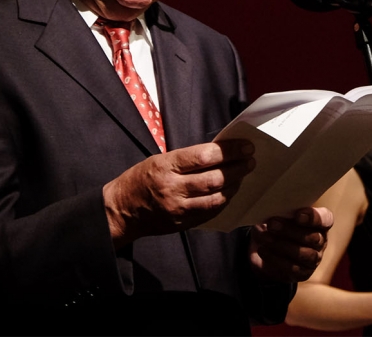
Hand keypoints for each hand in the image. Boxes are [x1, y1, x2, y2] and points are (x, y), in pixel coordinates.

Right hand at [102, 140, 254, 246]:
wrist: (120, 211)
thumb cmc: (140, 179)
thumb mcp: (159, 160)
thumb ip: (187, 159)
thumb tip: (219, 153)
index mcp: (166, 166)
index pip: (205, 156)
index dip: (230, 151)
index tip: (246, 147)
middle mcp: (173, 188)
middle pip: (214, 179)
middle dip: (237, 168)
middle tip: (250, 161)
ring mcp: (178, 209)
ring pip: (216, 198)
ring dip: (234, 186)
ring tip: (243, 176)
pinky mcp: (182, 224)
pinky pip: (210, 212)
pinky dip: (223, 201)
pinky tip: (229, 192)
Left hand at [249, 207, 333, 281]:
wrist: (266, 249)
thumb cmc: (277, 224)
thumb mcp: (278, 215)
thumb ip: (279, 213)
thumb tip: (269, 213)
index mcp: (320, 222)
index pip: (325, 219)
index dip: (314, 217)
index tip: (298, 214)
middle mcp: (321, 241)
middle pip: (313, 238)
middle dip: (290, 231)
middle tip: (272, 224)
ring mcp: (314, 259)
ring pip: (303, 254)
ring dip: (282, 246)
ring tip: (265, 238)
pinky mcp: (302, 273)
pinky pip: (291, 268)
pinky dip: (275, 258)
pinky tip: (263, 250)